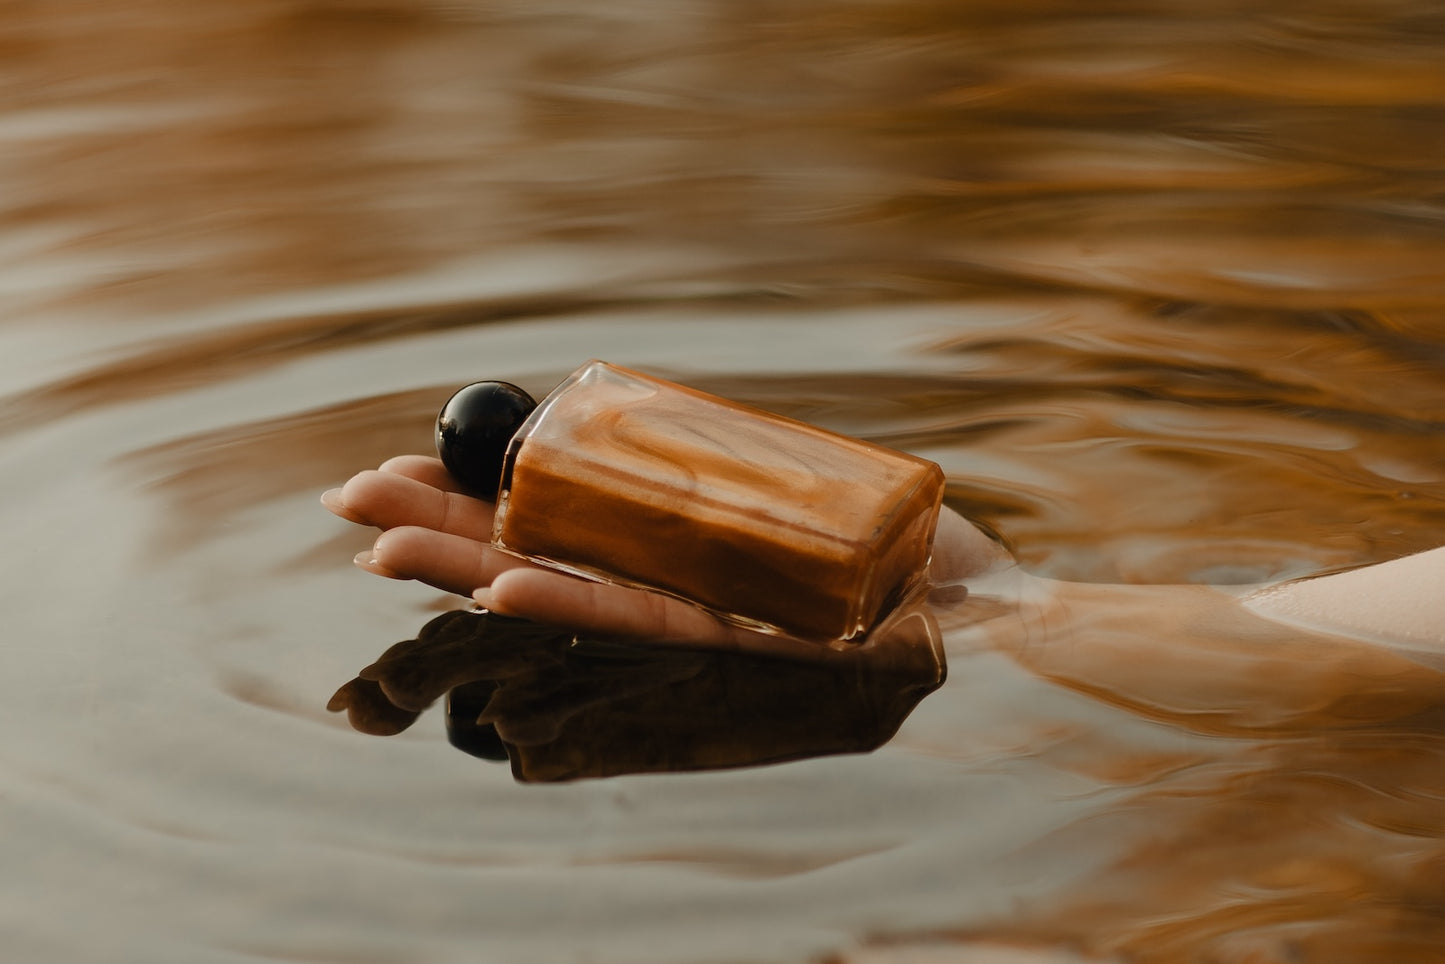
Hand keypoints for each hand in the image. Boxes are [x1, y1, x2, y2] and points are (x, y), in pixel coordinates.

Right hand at [322, 454, 1006, 653]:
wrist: (985, 602)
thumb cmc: (891, 543)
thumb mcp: (789, 481)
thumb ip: (716, 459)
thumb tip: (636, 410)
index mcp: (674, 547)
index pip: (552, 521)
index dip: (475, 496)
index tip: (401, 465)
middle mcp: (671, 589)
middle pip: (539, 556)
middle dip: (443, 528)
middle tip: (348, 503)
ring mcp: (703, 619)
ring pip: (570, 593)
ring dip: (474, 570)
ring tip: (388, 548)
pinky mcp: (747, 638)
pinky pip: (647, 620)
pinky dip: (571, 604)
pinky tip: (503, 588)